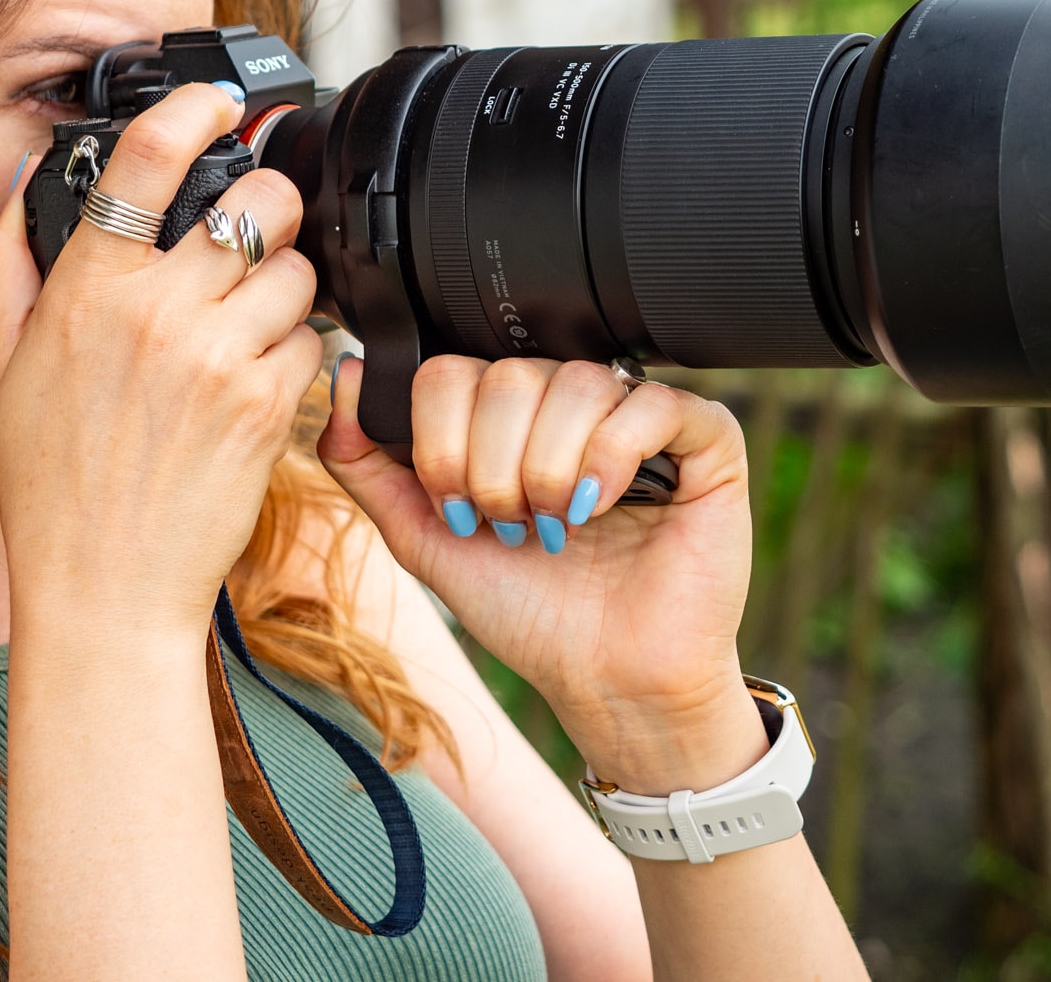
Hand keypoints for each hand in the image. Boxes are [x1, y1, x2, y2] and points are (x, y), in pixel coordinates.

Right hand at [0, 84, 323, 639]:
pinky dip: (296, 352)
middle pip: (259, 202)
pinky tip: (257, 379)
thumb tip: (25, 181)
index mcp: (86, 291)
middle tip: (251, 234)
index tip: (219, 102)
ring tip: (248, 323)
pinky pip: (313, 341)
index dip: (195, 110)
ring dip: (284, 287)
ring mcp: (219, 358)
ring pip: (297, 269)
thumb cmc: (52, 479)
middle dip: (267, 207)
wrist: (105, 585)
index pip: (148, 161)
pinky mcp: (269, 406)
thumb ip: (7, 260)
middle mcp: (156, 313)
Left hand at [320, 356, 766, 794]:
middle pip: (510, 376)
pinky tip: (603, 505)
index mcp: (509, 414)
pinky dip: (614, 456)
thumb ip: (369, 462)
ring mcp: (641, 415)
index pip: (454, 370)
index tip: (458, 508)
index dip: (442, 441)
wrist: (604, 680)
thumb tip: (343, 376)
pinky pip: (652, 403)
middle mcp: (573, 401)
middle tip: (511, 526)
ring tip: (557, 526)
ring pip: (577, 383)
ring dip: (549, 469)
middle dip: (492, 466)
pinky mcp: (706, 439)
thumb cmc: (529, 610)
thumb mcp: (425, 535)